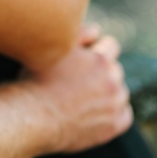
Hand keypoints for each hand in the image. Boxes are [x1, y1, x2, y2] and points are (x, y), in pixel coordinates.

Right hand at [25, 28, 132, 153]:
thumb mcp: (55, 49)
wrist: (31, 118)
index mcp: (100, 60)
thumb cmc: (37, 80)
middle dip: (102, 71)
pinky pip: (125, 116)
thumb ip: (80, 34)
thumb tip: (98, 31)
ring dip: (109, 92)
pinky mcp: (111, 126)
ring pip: (120, 92)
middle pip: (116, 69)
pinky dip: (116, 113)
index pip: (112, 45)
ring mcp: (113, 105)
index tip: (84, 59)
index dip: (97, 50)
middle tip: (80, 80)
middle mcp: (111, 81)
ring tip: (85, 98)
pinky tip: (100, 112)